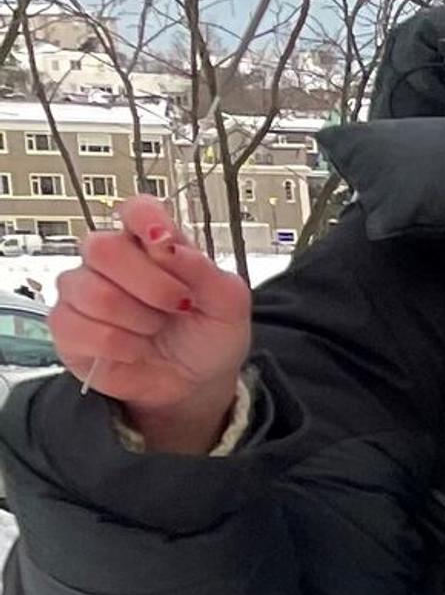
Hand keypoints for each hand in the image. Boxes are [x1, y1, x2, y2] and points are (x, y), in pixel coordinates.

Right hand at [51, 198, 251, 448]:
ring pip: (94, 292)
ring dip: (139, 320)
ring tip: (155, 331)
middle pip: (103, 248)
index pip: (135, 210)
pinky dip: (121, 346)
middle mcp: (109, 260)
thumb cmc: (207, 336)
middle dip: (151, 285)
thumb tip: (169, 245)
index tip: (162, 238)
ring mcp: (82, 290)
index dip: (144, 218)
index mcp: (150, 244)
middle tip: (179, 306)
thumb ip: (205, 271)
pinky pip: (82, 328)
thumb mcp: (227, 306)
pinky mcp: (66, 326)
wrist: (194, 384)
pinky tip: (135, 350)